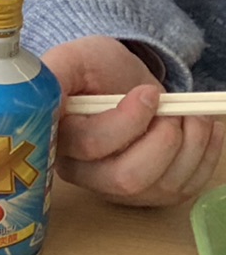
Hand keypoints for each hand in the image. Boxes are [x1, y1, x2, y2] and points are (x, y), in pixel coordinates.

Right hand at [44, 36, 224, 206]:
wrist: (121, 81)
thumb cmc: (94, 70)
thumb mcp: (74, 58)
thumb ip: (55, 71)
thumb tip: (48, 93)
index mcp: (57, 140)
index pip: (89, 146)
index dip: (127, 122)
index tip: (148, 93)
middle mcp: (83, 172)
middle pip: (126, 178)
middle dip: (163, 141)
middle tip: (172, 109)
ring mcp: (118, 189)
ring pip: (160, 186)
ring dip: (190, 145)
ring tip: (191, 115)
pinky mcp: (150, 196)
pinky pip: (185, 189)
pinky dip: (206, 157)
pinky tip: (203, 130)